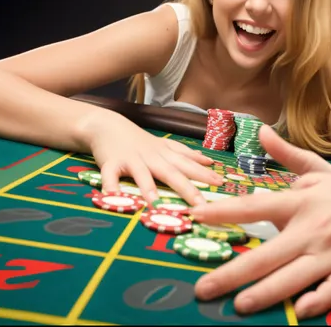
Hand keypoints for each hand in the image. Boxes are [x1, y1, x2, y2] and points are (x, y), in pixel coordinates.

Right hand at [85, 112, 222, 205]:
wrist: (109, 125)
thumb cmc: (140, 141)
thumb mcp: (166, 145)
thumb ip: (186, 154)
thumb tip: (209, 160)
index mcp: (166, 154)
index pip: (188, 164)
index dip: (204, 174)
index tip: (221, 183)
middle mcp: (152, 157)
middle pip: (171, 173)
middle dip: (187, 189)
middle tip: (200, 204)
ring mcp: (132, 160)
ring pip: (142, 175)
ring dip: (149, 188)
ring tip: (156, 204)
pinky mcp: (111, 163)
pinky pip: (110, 176)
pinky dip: (110, 187)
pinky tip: (113, 199)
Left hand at [190, 125, 330, 318]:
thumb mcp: (316, 169)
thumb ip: (286, 154)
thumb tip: (259, 130)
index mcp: (301, 202)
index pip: (256, 206)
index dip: (225, 212)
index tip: (197, 217)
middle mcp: (313, 228)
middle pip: (267, 255)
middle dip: (231, 274)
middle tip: (202, 290)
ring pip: (293, 279)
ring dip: (264, 294)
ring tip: (239, 306)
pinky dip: (314, 302)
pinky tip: (297, 311)